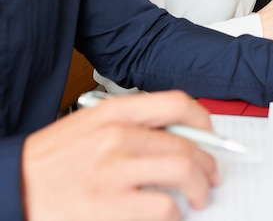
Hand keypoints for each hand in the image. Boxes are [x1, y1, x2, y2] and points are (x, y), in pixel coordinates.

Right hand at [22, 90, 219, 220]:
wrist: (16, 185)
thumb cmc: (54, 158)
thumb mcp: (91, 124)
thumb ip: (132, 123)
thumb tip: (175, 135)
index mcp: (114, 112)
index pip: (175, 103)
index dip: (202, 119)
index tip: (210, 134)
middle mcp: (118, 135)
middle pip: (185, 142)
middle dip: (208, 162)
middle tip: (211, 174)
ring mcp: (116, 170)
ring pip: (182, 171)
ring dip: (200, 187)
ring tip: (199, 196)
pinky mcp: (113, 205)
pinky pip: (164, 208)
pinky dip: (175, 214)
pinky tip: (171, 215)